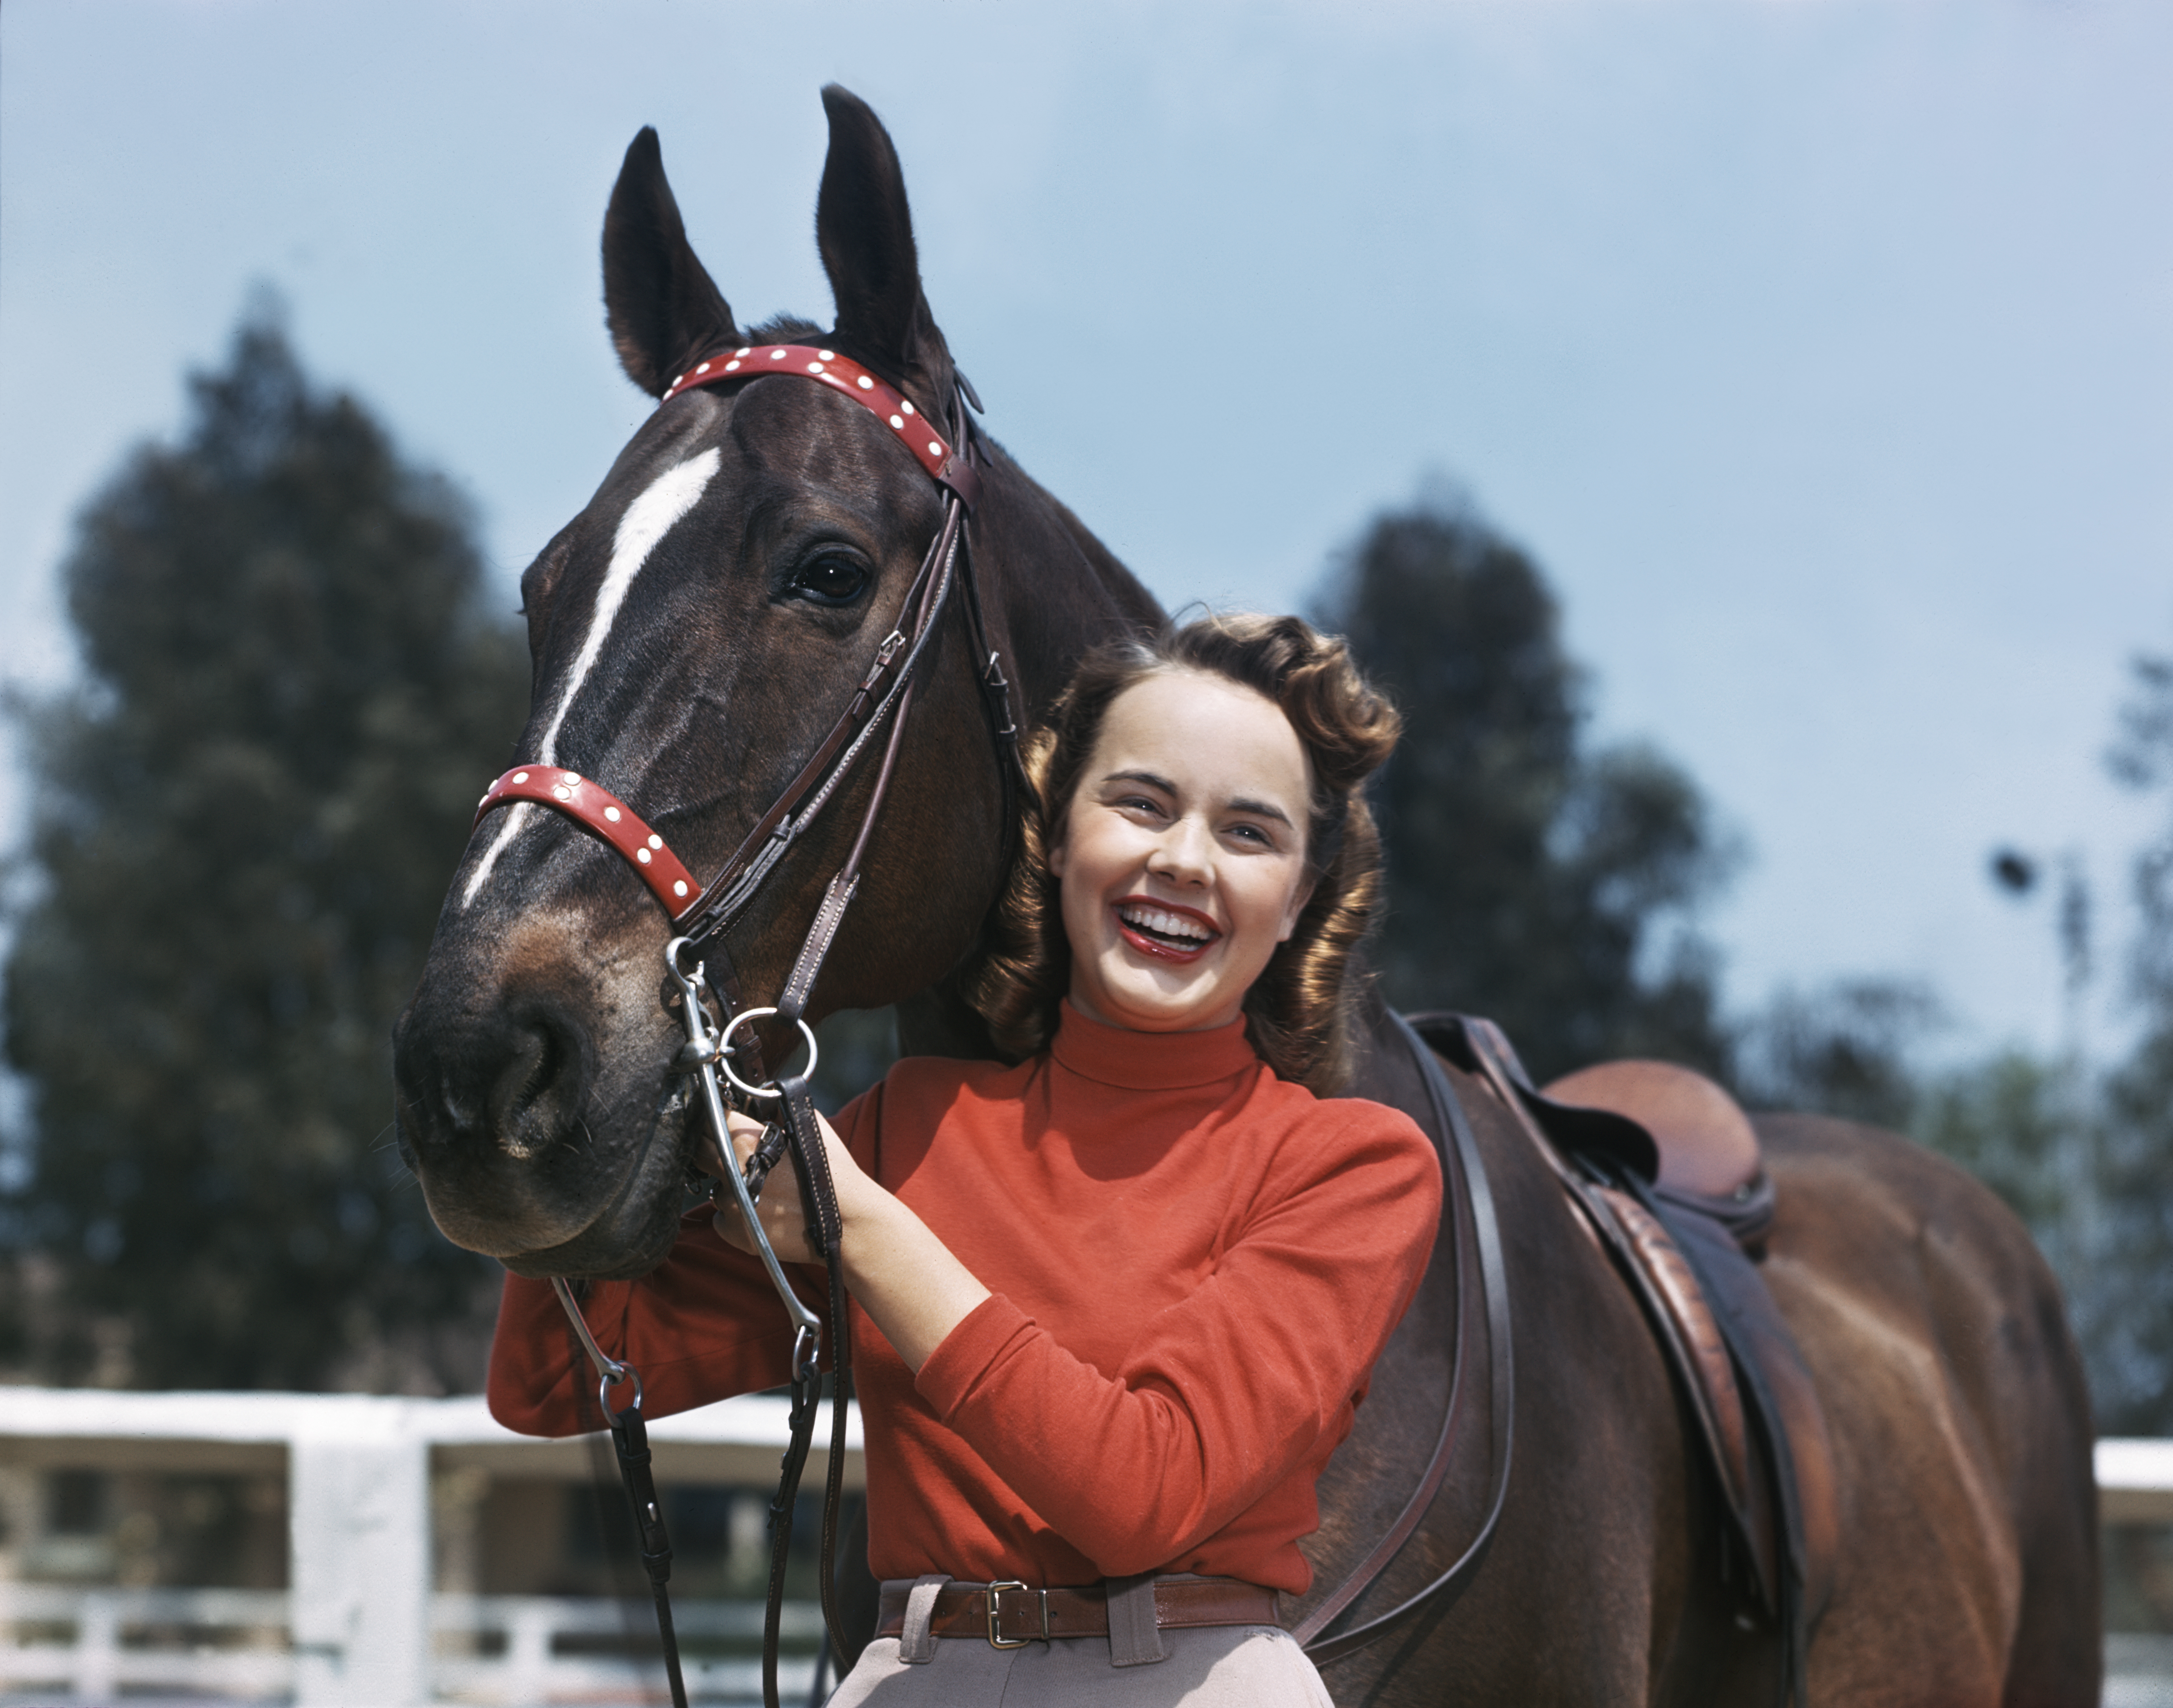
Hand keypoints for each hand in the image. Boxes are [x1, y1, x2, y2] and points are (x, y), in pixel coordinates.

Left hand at [704, 1108, 859, 1265]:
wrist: (847, 1222)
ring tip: (764, 1188)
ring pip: (715, 1186)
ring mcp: (730, 1205)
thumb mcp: (809, 1126)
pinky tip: (764, 1211)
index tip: (722, 1120)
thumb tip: (760, 1102)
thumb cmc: (833, 1171)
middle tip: (733, 1150)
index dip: (714, 1117)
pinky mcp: (734, 1232)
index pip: (708, 1118)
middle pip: (697, 1150)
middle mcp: (731, 1171)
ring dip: (731, 1184)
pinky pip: (723, 1217)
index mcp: (746, 1139)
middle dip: (711, 1145)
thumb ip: (777, 1112)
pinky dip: (738, 1213)